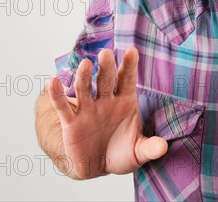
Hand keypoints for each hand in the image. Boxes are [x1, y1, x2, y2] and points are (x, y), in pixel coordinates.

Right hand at [47, 47, 167, 178]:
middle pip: (106, 79)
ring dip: (83, 76)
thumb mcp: (139, 152)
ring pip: (84, 88)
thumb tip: (163, 147)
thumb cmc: (122, 153)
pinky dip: (57, 95)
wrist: (99, 166)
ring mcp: (88, 110)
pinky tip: (53, 82)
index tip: (132, 51)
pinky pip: (63, 107)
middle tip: (106, 53)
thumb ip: (151, 147)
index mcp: (125, 101)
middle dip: (106, 67)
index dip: (129, 65)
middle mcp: (106, 101)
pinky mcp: (71, 123)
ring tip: (85, 64)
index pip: (127, 80)